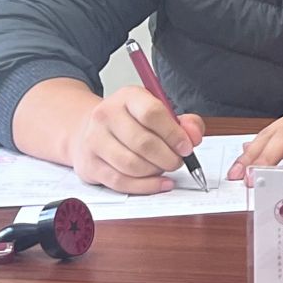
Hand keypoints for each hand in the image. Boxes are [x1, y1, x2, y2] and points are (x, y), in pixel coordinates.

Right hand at [69, 87, 206, 195]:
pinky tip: (159, 183)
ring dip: (156, 171)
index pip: (152, 113)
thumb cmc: (131, 121)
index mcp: (127, 97)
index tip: (186, 147)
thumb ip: (184, 122)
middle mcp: (106, 115)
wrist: (89, 128)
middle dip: (168, 157)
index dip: (174, 134)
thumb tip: (193, 136)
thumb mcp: (158, 110)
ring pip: (132, 165)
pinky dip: (145, 186)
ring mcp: (94, 140)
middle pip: (143, 142)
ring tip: (164, 168)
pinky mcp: (90, 164)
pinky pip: (120, 182)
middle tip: (178, 161)